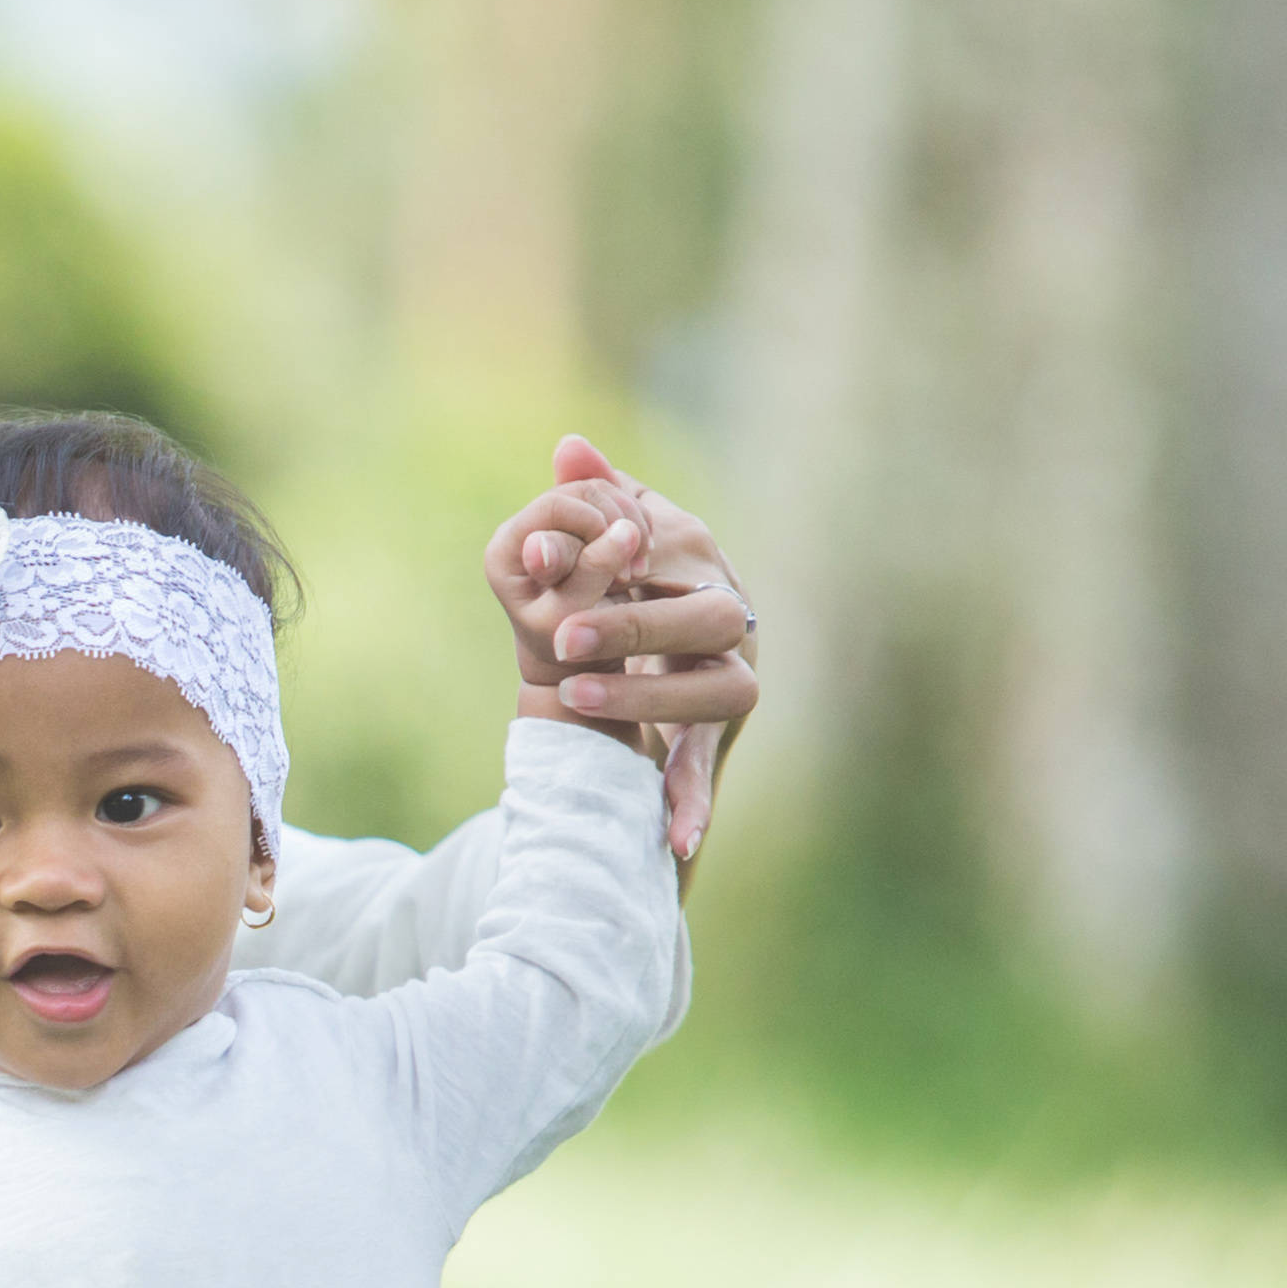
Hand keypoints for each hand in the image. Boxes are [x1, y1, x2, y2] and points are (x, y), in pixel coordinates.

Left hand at [497, 431, 759, 863]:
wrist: (674, 658)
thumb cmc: (643, 586)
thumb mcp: (622, 539)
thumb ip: (600, 495)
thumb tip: (568, 448)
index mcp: (706, 564)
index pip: (675, 551)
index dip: (616, 554)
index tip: (551, 559)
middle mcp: (734, 617)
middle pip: (705, 619)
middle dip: (632, 623)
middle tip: (561, 639)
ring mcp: (735, 677)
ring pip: (716, 691)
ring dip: (646, 694)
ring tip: (576, 698)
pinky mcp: (717, 734)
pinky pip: (710, 768)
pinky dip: (695, 801)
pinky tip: (675, 839)